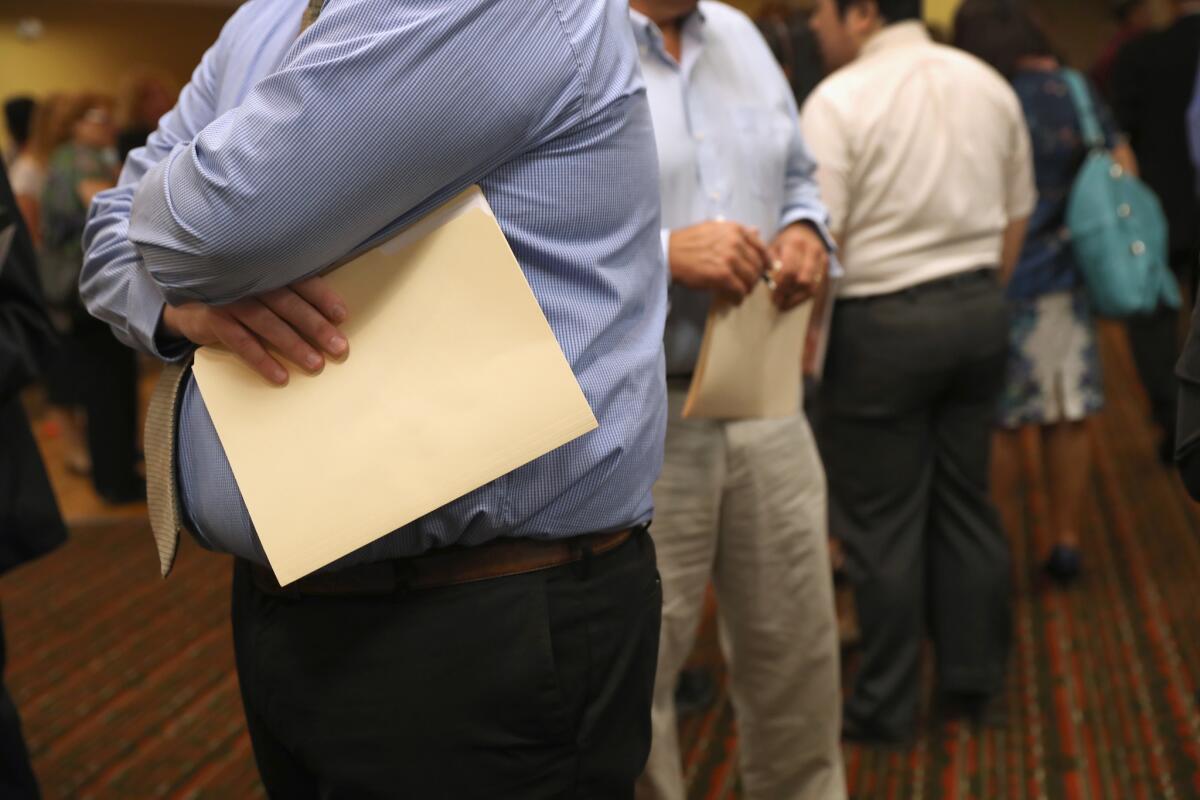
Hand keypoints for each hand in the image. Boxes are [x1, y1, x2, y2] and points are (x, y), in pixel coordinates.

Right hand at [162, 276, 347, 384]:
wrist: (187, 302)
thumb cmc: (238, 294)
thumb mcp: (260, 285)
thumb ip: (288, 290)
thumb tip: (331, 315)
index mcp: (266, 268)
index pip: (300, 280)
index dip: (322, 297)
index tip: (342, 316)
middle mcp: (248, 280)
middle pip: (288, 304)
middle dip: (316, 326)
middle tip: (339, 347)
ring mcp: (230, 299)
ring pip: (268, 323)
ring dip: (294, 345)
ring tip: (316, 364)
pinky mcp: (214, 320)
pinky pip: (242, 342)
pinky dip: (262, 360)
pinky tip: (280, 376)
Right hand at [668, 220, 770, 301]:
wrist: (669, 254)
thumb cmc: (687, 242)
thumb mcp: (713, 228)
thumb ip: (736, 231)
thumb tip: (757, 231)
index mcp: (735, 229)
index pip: (761, 246)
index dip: (766, 260)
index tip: (767, 269)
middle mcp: (735, 242)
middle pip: (757, 265)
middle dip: (754, 278)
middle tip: (747, 285)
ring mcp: (730, 259)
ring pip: (751, 279)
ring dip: (747, 289)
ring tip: (740, 293)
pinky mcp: (723, 275)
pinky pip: (739, 290)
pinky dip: (738, 298)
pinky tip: (734, 300)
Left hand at [769, 222, 828, 310]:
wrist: (805, 229)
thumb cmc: (785, 241)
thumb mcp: (774, 246)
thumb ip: (770, 263)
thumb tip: (770, 285)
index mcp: (795, 243)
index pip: (789, 271)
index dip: (780, 287)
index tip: (772, 296)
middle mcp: (811, 250)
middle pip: (802, 280)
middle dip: (789, 294)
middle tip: (777, 302)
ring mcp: (822, 258)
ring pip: (812, 286)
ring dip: (797, 299)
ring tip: (784, 304)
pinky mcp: (827, 266)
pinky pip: (818, 287)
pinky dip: (805, 296)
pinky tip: (794, 299)